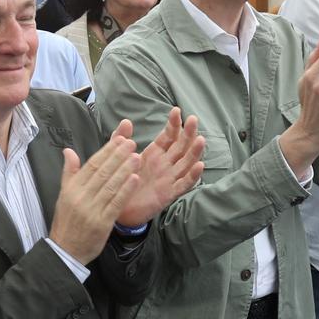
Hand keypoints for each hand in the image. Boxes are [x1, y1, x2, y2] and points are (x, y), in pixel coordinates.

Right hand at [49, 127, 140, 262]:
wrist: (65, 250)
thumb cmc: (66, 221)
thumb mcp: (63, 195)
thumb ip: (69, 172)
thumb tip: (68, 151)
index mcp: (72, 188)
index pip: (92, 165)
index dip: (106, 151)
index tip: (119, 140)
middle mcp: (81, 197)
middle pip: (103, 173)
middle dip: (118, 156)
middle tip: (131, 143)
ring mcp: (92, 210)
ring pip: (111, 186)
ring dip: (125, 170)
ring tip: (137, 158)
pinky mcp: (102, 223)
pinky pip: (116, 204)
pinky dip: (125, 191)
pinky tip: (135, 180)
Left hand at [117, 108, 205, 228]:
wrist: (118, 208)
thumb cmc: (121, 181)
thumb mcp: (119, 157)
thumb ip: (120, 139)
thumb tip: (126, 121)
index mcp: (155, 153)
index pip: (169, 135)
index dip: (173, 124)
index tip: (176, 110)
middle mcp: (165, 164)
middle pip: (181, 146)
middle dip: (188, 132)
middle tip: (193, 119)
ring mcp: (169, 178)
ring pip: (186, 163)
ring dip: (194, 151)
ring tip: (200, 139)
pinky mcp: (169, 193)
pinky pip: (184, 184)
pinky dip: (193, 175)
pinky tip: (200, 166)